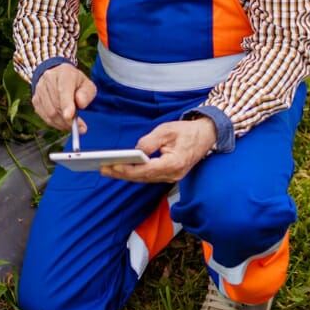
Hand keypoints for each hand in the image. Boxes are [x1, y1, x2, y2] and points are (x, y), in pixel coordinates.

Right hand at [33, 64, 95, 133]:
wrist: (57, 74)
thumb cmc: (74, 81)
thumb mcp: (87, 83)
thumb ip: (87, 93)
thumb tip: (81, 103)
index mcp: (64, 73)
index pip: (63, 90)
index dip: (66, 104)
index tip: (70, 116)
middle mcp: (48, 80)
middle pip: (56, 105)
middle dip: (68, 120)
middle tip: (81, 128)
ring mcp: (40, 90)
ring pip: (50, 113)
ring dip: (63, 123)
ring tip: (73, 126)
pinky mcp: (36, 100)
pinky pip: (45, 117)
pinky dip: (55, 124)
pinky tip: (64, 123)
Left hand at [102, 118, 217, 183]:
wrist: (206, 136)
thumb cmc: (187, 131)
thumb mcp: (167, 130)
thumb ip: (150, 141)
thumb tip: (136, 150)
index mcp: (174, 163)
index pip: (146, 170)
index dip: (127, 169)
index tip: (112, 166)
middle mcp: (173, 174)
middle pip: (142, 177)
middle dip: (121, 174)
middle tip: (103, 168)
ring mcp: (172, 177)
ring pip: (145, 179)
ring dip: (126, 175)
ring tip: (108, 169)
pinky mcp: (170, 175)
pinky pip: (149, 177)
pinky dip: (135, 174)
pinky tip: (123, 169)